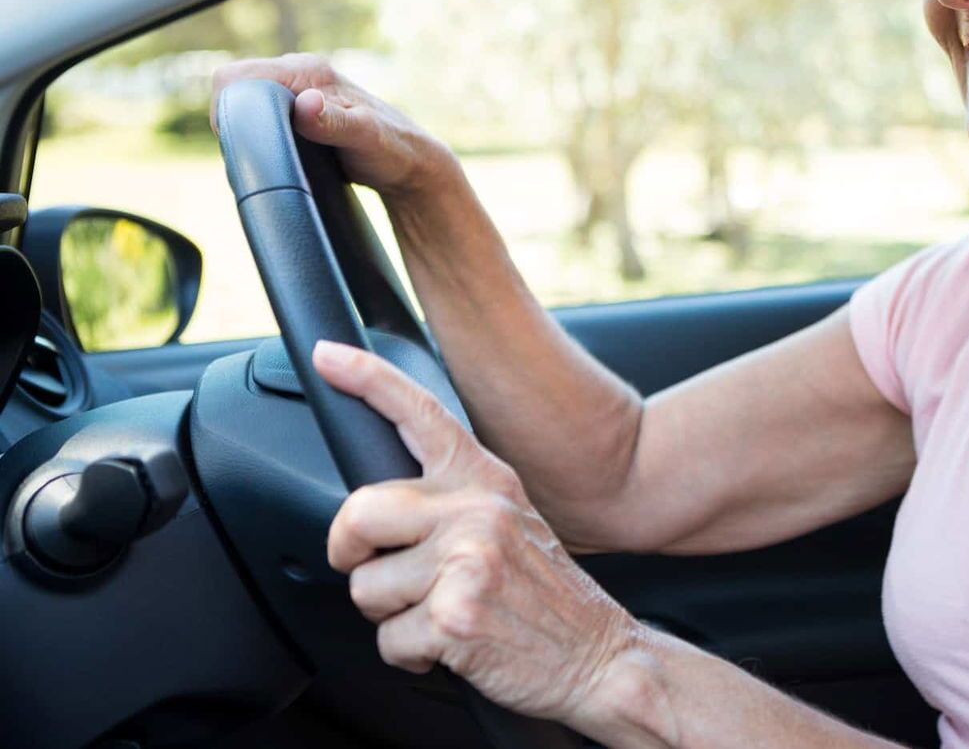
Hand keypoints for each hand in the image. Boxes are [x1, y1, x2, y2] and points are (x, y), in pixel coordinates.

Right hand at [209, 52, 451, 200]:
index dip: (228, 105)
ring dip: (246, 123)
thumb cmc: (391, 149)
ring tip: (262, 150)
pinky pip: (264, 110)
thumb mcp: (364, 137)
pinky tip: (272, 147)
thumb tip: (304, 104)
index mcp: (309, 70)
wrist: (413, 163)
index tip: (238, 138)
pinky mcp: (302, 106)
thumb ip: (333, 121)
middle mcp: (302, 72)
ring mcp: (301, 88)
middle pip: (237, 85)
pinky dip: (259, 128)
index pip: (238, 75)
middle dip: (234, 115)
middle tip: (251, 149)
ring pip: (248, 99)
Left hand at [315, 340, 637, 722]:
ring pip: (365, 588)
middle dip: (352, 555)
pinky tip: (451, 646)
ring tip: (441, 614)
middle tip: (380, 573)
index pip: (420, 414)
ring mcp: (466, 561)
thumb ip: (453, 501)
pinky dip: (410, 656)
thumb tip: (377, 510)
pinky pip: (387, 640)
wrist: (598, 654)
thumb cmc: (545, 596)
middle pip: (358, 513)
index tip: (327, 355)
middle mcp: (477, 510)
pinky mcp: (455, 615)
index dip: (367, 379)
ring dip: (391, 616)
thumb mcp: (511, 521)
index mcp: (486, 480)